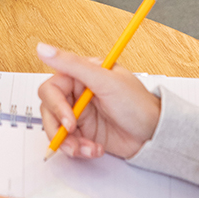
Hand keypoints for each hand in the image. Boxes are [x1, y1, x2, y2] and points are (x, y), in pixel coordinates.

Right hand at [36, 43, 161, 160]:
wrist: (155, 135)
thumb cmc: (138, 105)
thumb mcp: (106, 81)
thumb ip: (72, 64)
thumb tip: (43, 48)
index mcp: (82, 74)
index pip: (52, 87)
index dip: (56, 105)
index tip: (69, 119)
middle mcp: (78, 93)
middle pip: (49, 110)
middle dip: (58, 127)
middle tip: (74, 135)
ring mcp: (80, 114)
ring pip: (56, 128)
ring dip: (68, 142)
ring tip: (86, 148)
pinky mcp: (84, 132)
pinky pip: (68, 142)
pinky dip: (78, 149)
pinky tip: (94, 149)